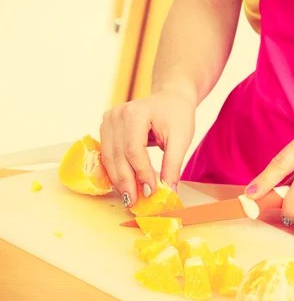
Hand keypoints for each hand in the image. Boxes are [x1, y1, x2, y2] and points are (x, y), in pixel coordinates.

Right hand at [99, 90, 195, 206]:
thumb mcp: (181, 139)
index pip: (134, 149)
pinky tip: (124, 185)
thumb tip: (169, 191)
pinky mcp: (106, 129)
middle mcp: (116, 115)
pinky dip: (115, 172)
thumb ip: (173, 165)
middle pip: (117, 156)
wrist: (171, 98)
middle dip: (127, 181)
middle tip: (135, 202)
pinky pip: (107, 155)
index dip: (141, 173)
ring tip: (130, 198)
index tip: (151, 192)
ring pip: (109, 158)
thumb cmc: (177, 115)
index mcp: (135, 113)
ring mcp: (108, 121)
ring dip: (119, 180)